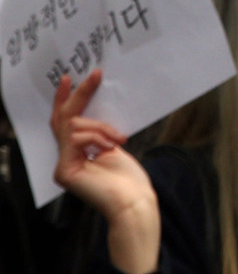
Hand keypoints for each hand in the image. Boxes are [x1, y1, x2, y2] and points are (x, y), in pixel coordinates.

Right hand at [51, 70, 159, 272]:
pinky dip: (97, 137)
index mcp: (77, 154)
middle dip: (79, 95)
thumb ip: (99, 134)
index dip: (68, 100)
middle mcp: (66, 159)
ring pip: (74, 126)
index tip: (72, 79)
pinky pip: (77, 138)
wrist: (134, 202)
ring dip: (101, 127)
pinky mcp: (65, 170)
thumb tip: (95, 113)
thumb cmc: (129, 180)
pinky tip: (110, 147)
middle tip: (95, 76)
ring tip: (119, 140)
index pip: (67, 123)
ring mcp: (63, 165)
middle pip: (65, 119)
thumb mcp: (113, 147)